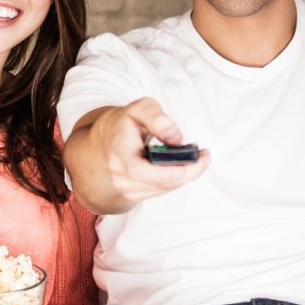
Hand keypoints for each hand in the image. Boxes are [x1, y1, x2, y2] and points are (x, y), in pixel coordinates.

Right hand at [87, 98, 209, 205]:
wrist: (99, 149)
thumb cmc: (122, 126)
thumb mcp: (137, 110)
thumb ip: (156, 117)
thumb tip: (176, 138)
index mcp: (118, 147)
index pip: (137, 168)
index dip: (163, 171)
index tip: (185, 159)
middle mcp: (119, 172)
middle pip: (158, 183)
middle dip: (186, 173)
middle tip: (204, 158)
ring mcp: (125, 187)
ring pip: (163, 188)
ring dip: (186, 176)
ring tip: (201, 159)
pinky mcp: (133, 195)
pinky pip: (161, 191)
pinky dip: (177, 180)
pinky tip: (187, 167)